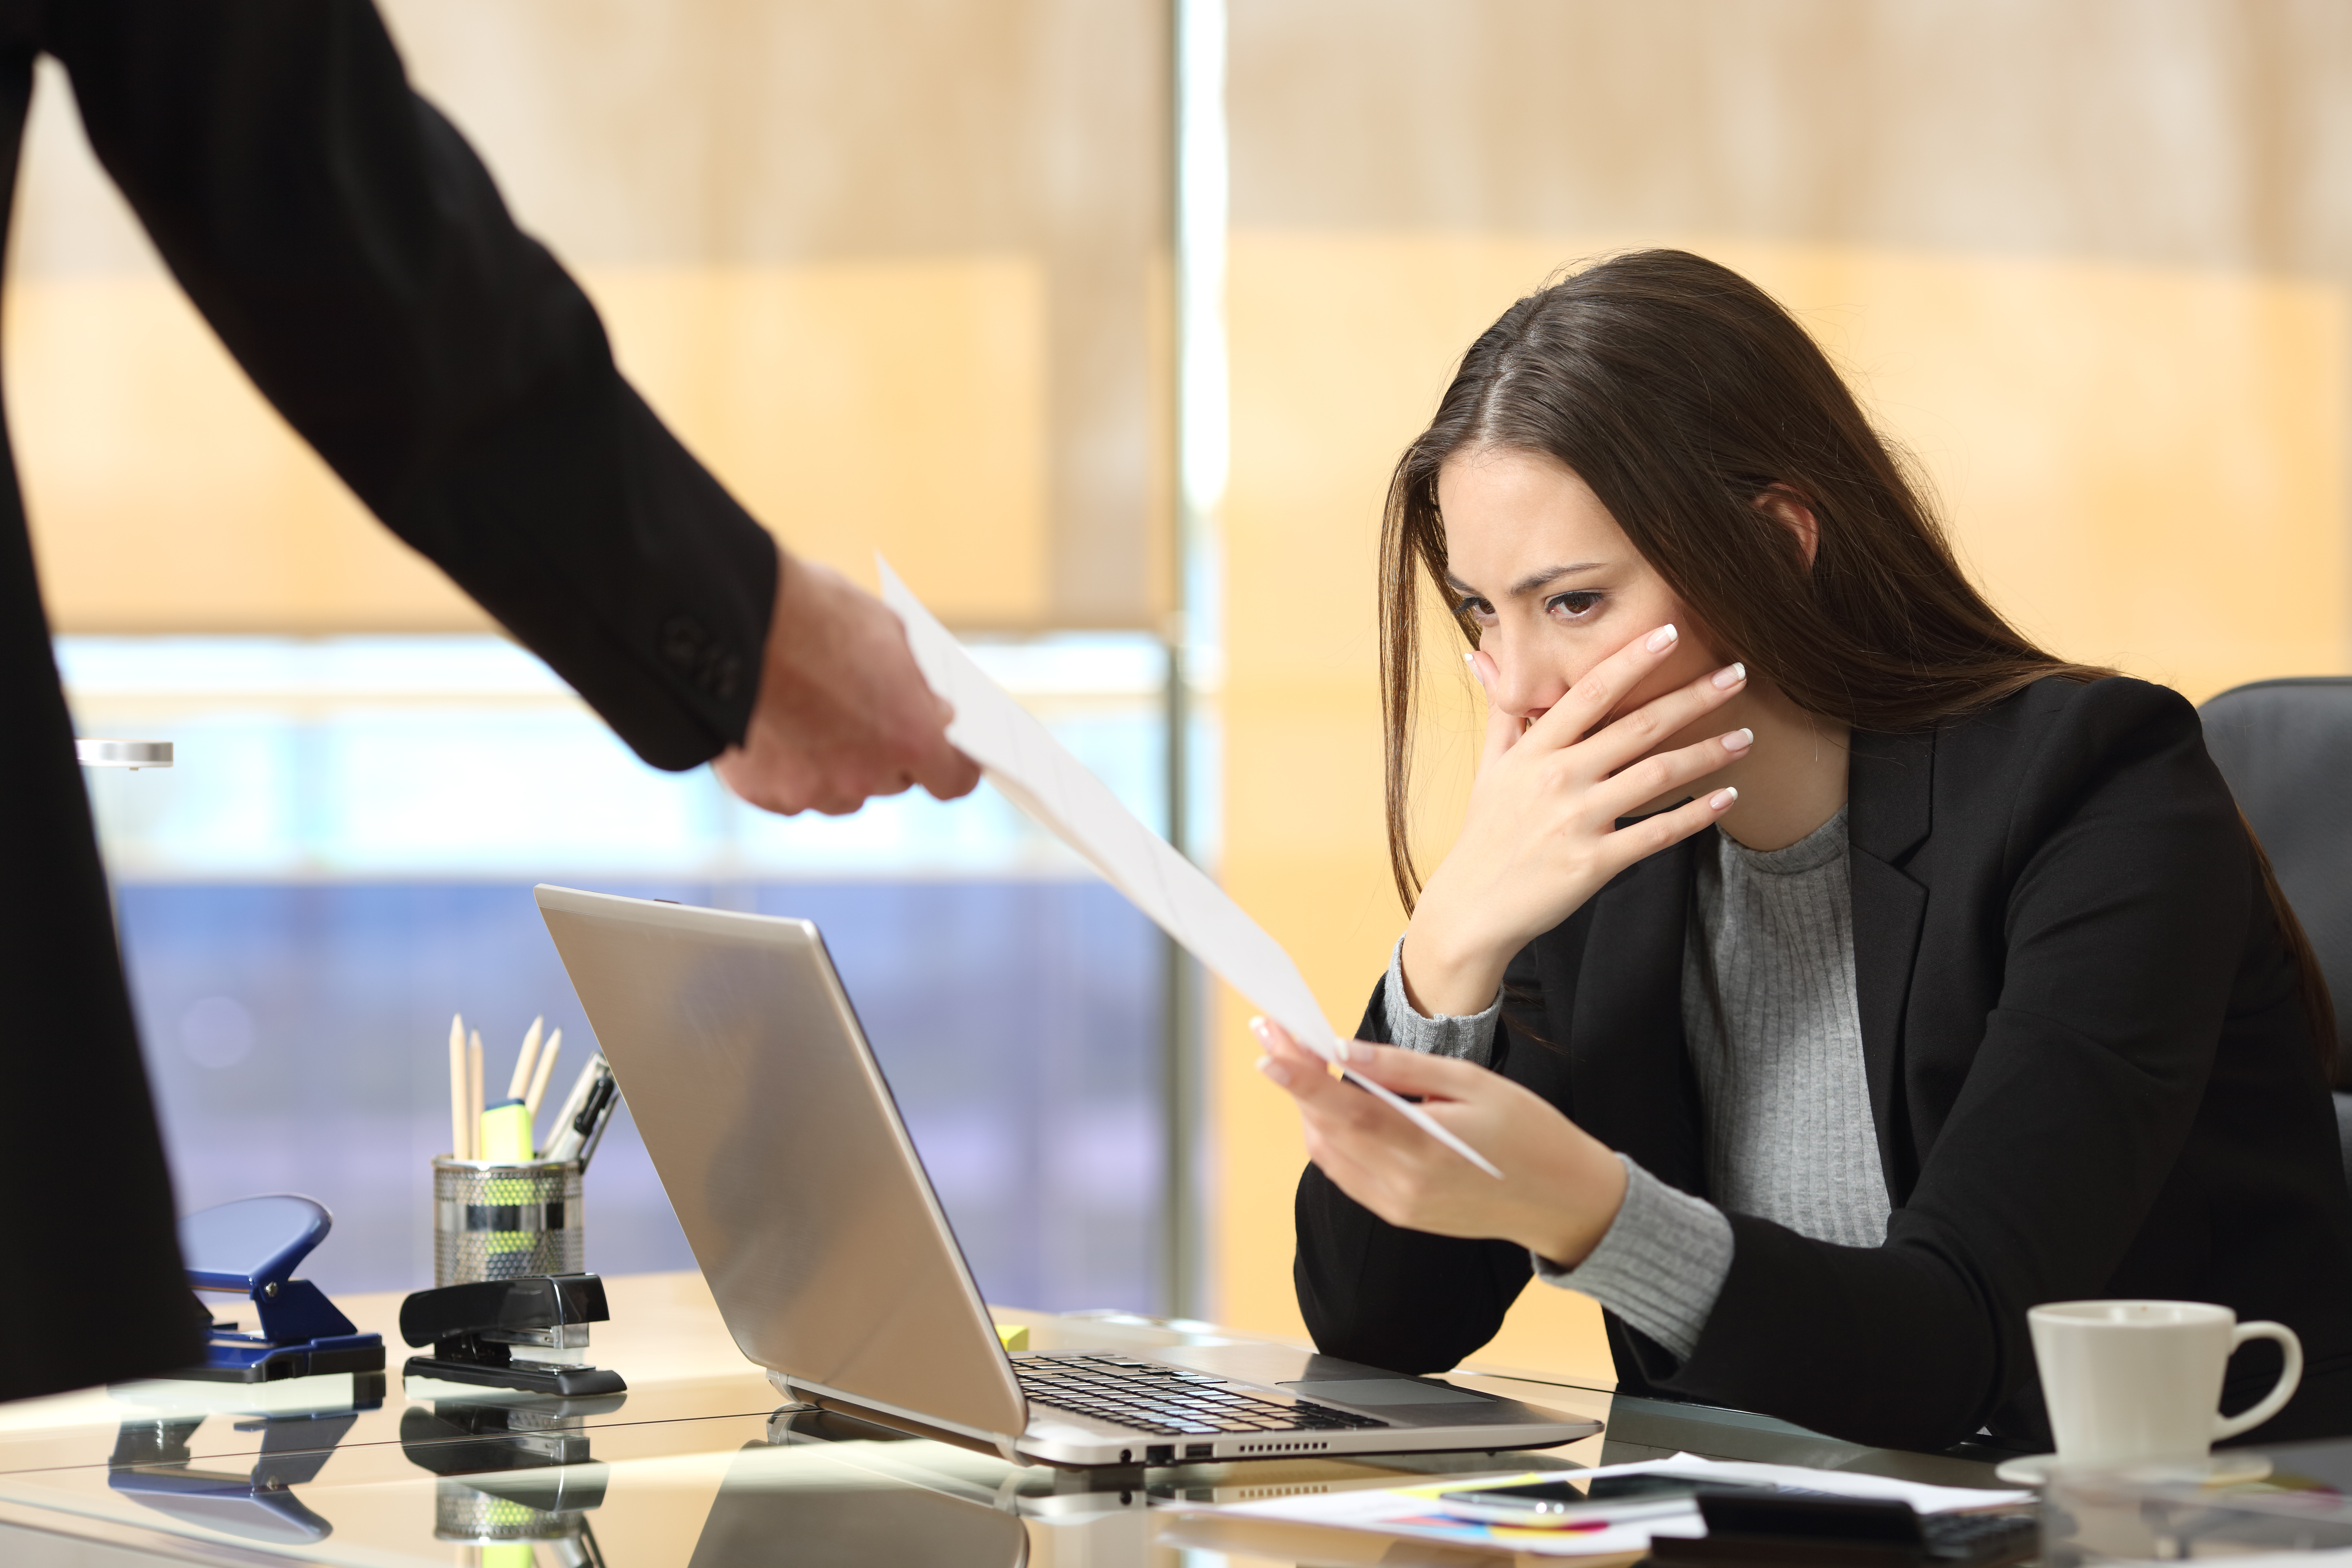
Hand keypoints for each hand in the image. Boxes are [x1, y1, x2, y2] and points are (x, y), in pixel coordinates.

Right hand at [713, 554, 981, 814]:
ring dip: (837, 767)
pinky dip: (788, 770)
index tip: (945, 752)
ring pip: (841, 793)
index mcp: (910, 737)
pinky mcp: (763, 793)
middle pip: (894, 782)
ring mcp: (812, 790)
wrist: (728, 618)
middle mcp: (865, 776)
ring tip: (812, 716)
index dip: (950, 765)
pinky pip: (790, 793)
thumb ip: (914, 685)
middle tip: (863, 714)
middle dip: (886, 753)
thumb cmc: (814, 613)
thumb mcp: (887, 634)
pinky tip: (776, 728)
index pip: (953, 780)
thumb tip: (933, 711)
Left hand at [1253, 1017, 1626, 1266]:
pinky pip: (1346, 1173)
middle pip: (1327, 1129)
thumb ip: (1404, 1069)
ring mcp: (1398, 1205)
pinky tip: (1333, 1106)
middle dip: (1295, 1081)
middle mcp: (1403, 1185)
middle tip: (1277, 1036)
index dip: (1301, 1080)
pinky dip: (1331, 1136)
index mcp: (1425, 1149)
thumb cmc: (1529, 1133)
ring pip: (1329, 1153)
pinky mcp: (1399, 1214)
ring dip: (1309, 1108)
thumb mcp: (1473, 1083)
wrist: (1563, 1200)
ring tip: (1300, 1063)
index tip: (1269, 1048)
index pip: (1346, 1111)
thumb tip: (1345, 1051)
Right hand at [1402, 624, 1749, 1014]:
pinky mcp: (1594, 862)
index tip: (1671, 632)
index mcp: (1534, 751)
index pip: (1589, 692)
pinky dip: (1696, 815)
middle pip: (1637, 726)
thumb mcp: (1488, 768)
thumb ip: (1501, 711)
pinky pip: (1657, 834)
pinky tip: (1727, 798)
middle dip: (1693, 697)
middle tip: (1738, 674)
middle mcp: (1558, 779)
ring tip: (1745, 737)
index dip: (1632, 659)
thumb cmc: (1485, 835)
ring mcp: (1578, 820)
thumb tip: (1480, 653)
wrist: (1472, 909)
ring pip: (1656, 776)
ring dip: (1707, 753)